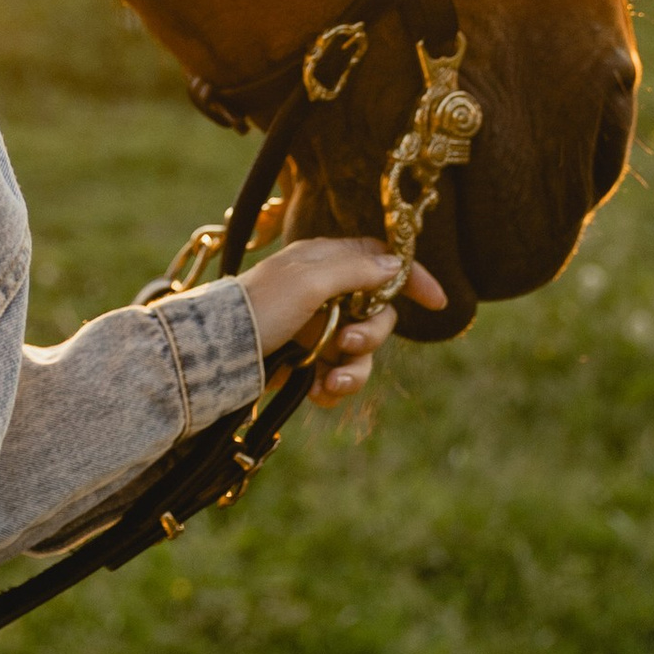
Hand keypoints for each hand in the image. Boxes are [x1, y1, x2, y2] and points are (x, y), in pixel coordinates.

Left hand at [236, 235, 445, 402]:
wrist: (216, 354)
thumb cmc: (259, 307)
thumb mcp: (309, 280)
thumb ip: (356, 270)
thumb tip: (396, 265)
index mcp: (325, 262)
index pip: (380, 261)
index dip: (411, 278)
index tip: (437, 301)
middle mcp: (326, 293)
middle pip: (378, 313)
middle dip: (370, 335)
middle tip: (345, 343)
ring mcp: (317, 329)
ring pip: (361, 351)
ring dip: (353, 370)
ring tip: (329, 383)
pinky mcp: (308, 361)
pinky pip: (340, 375)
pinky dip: (334, 387)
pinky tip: (316, 392)